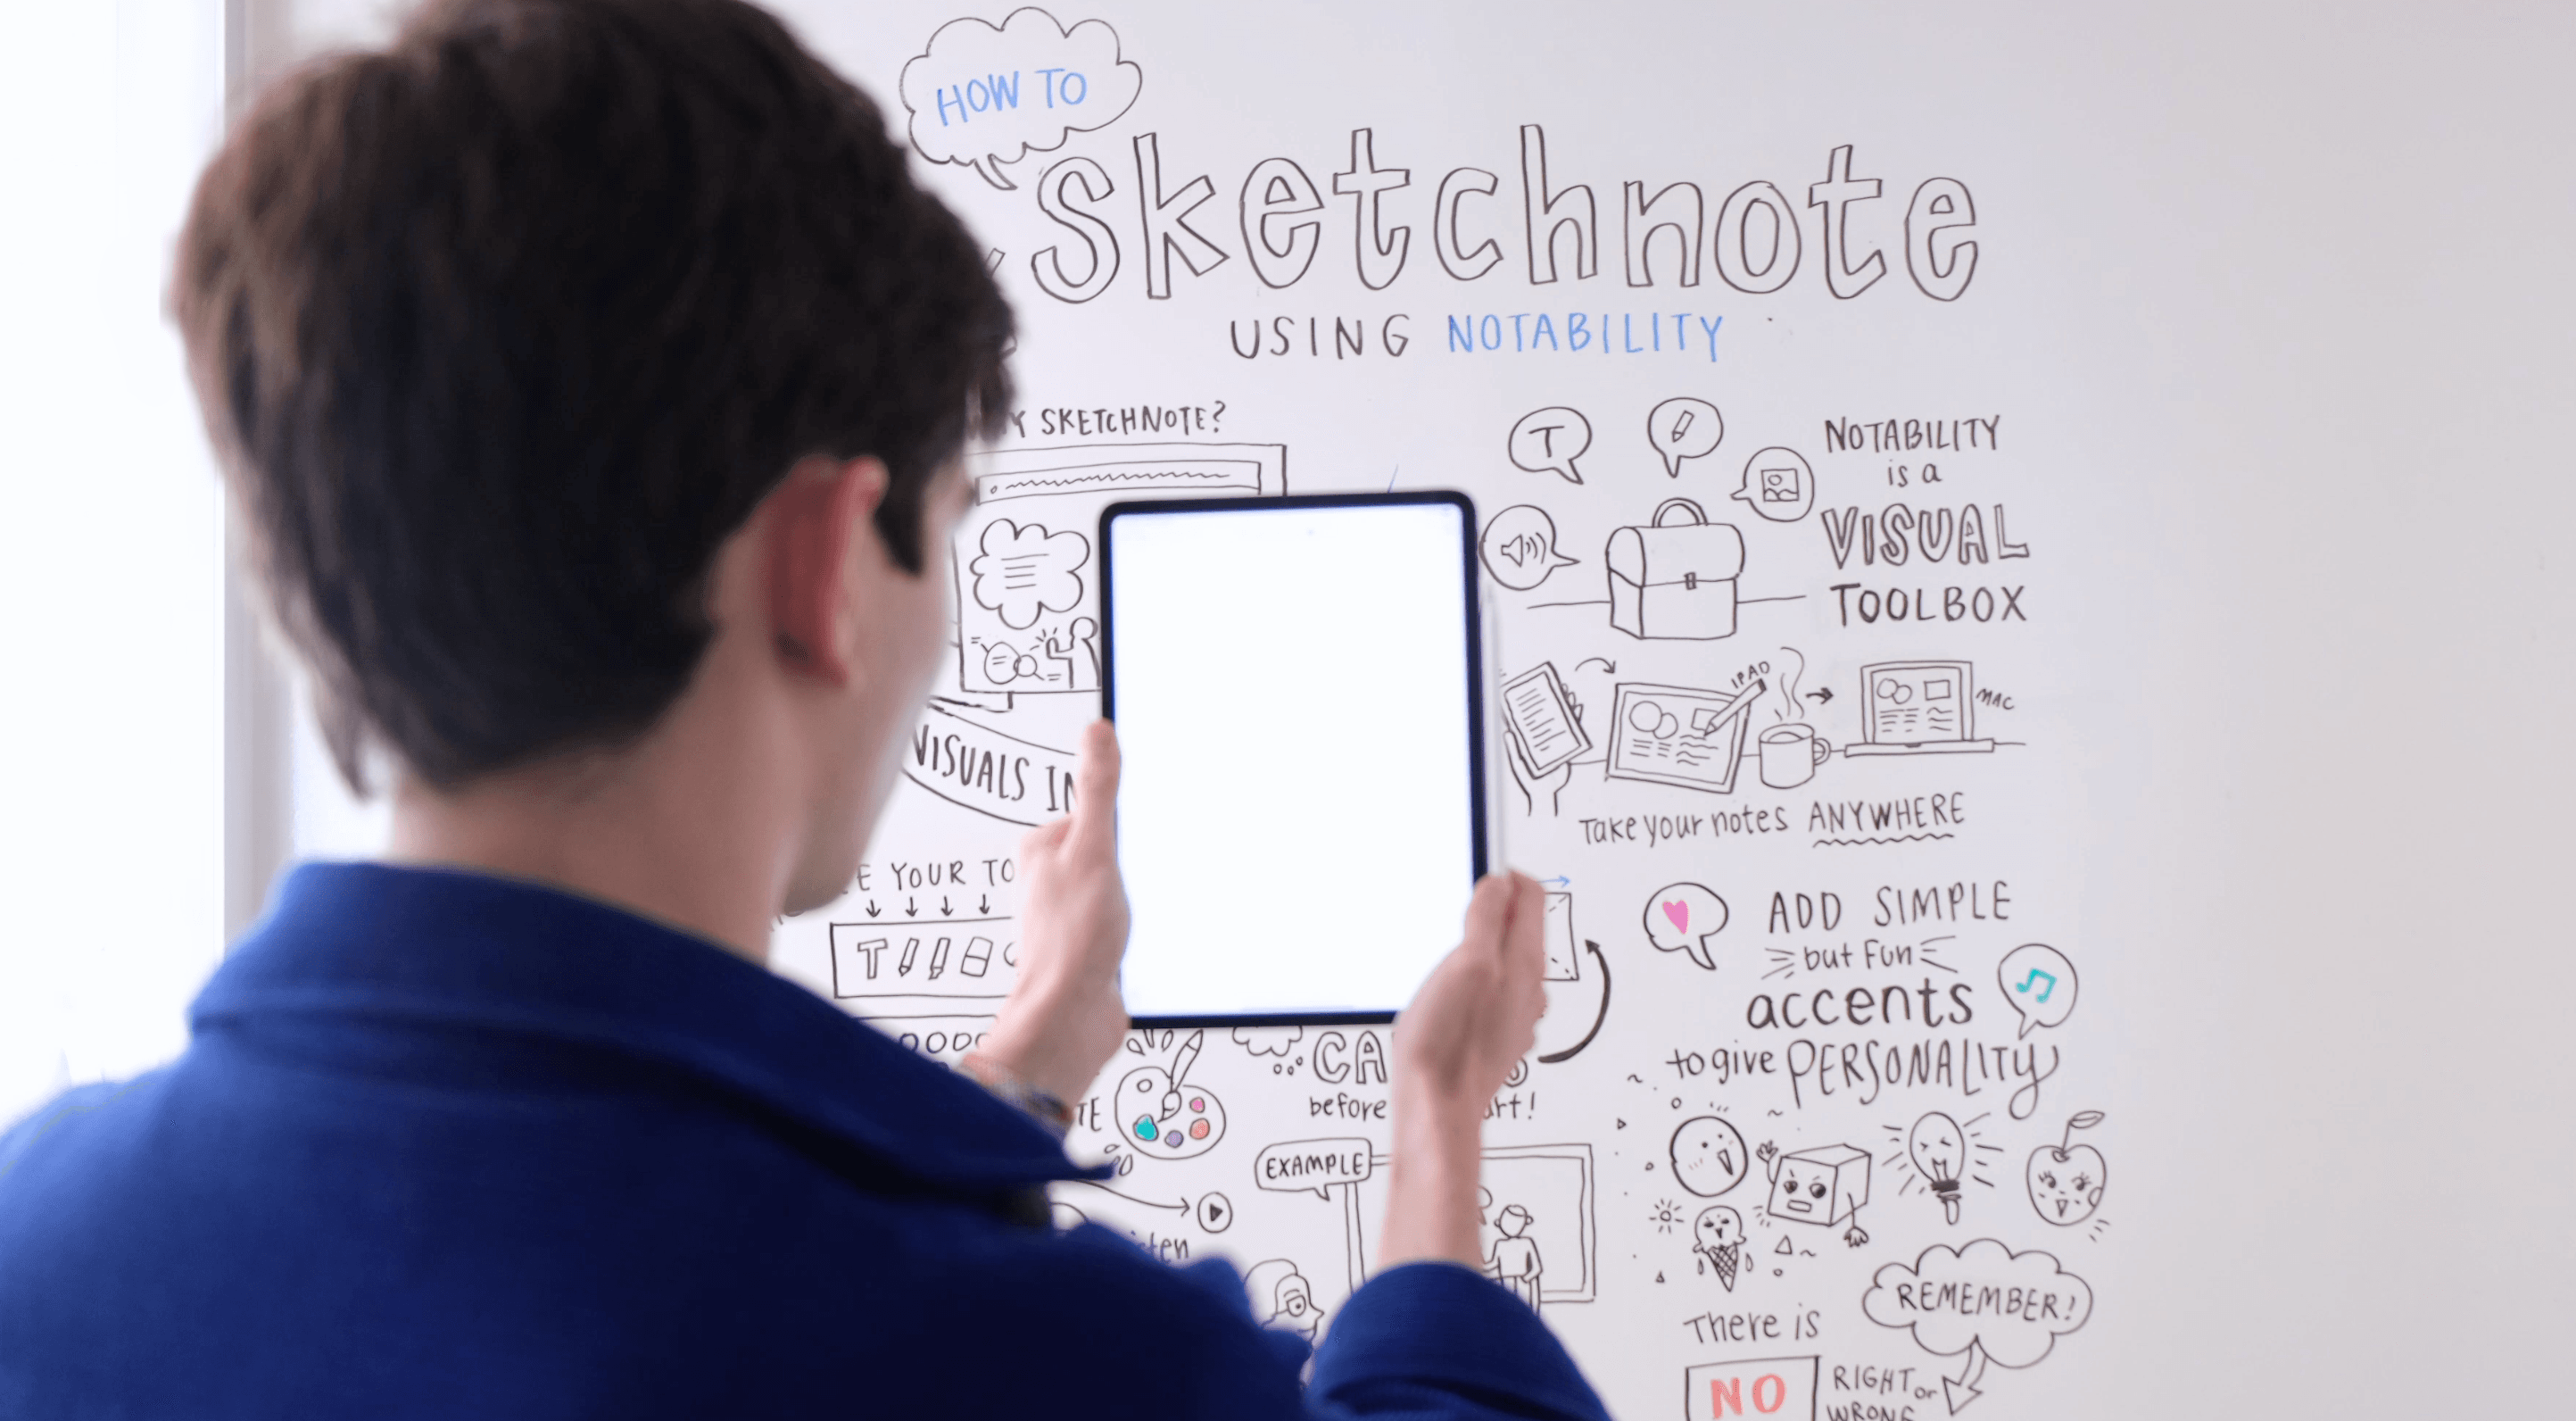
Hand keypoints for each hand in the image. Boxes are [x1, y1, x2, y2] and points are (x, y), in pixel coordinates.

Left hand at [972, 720, 1130, 1104]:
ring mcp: (1070, 913)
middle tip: (1139, 880)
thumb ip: (1097, 791)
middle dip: (1135, 861)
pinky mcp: (1090, 944)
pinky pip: (1125, 920)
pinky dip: (1139, 925)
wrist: (1070, 1018)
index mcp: (1042, 848)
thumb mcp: (1093, 850)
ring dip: (1138, 898)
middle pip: (1112, 847)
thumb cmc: (1070, 941)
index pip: (1095, 811)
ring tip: (1134, 915)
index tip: (1141, 833)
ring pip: (1122, 885)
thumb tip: (1097, 732)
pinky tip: (1139, 937)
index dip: (1125, 821)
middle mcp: (1051, 879)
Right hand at [1375, 872, 1547, 1270]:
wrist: (1437, 1108)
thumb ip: (1486, 919)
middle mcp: (1527, 988)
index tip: (1478, 867)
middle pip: (1518, 926)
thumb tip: (1499, 884)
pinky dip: (1469, 977)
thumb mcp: (1466, 964)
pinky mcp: (1492, 1033)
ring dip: (1479, 942)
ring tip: (1447, 941)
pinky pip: (1487, 990)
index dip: (1503, 873)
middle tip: (1459, 899)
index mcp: (1524, 963)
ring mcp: (1511, 1013)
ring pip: (1502, 959)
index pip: (1532, 895)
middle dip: (1490, 906)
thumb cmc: (1449, 1045)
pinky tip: (1442, 989)